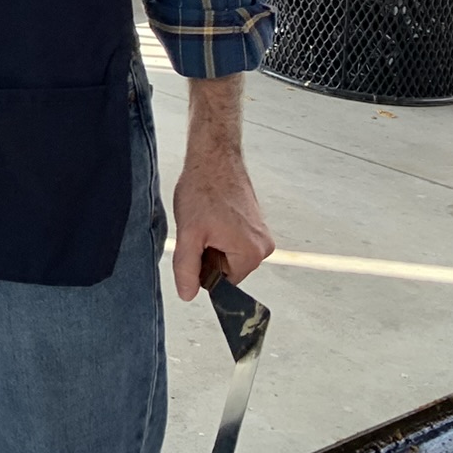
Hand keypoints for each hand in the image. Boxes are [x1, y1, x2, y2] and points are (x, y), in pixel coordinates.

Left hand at [171, 75, 273, 300]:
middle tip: (199, 228)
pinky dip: (218, 231)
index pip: (225, 283)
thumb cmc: (202, 191)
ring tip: (205, 218)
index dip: (204, 269)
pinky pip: (234, 239)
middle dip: (209, 254)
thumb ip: (187, 268)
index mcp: (252, 255)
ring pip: (229, 253)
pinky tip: (211, 212)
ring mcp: (262, 233)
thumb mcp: (188, 234)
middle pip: (228, 268)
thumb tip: (188, 295)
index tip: (196, 245)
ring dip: (212, 241)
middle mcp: (264, 247)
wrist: (213, 157)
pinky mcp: (256, 222)